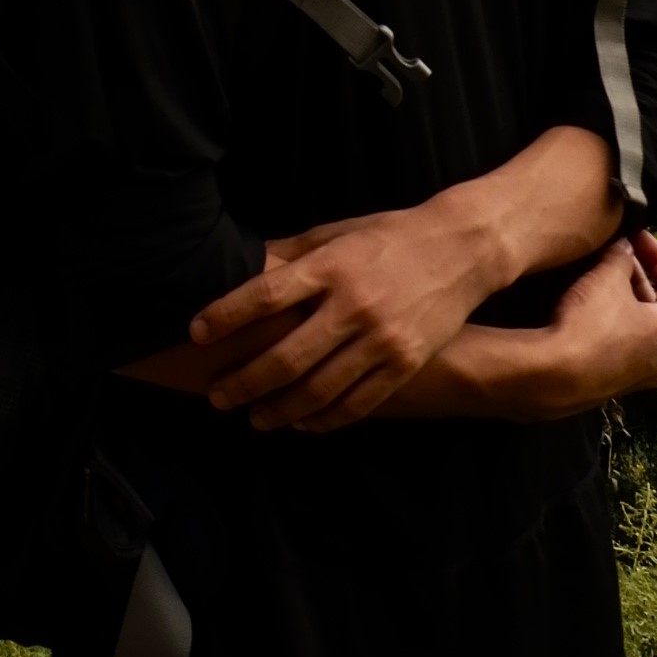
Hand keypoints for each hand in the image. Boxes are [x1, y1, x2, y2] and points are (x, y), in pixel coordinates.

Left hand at [187, 201, 500, 432]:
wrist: (460, 250)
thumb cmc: (389, 235)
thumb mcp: (337, 232)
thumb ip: (292, 254)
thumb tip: (246, 265)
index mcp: (331, 266)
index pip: (266, 294)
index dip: (226, 315)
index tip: (196, 333)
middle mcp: (353, 305)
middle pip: (287, 355)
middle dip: (245, 381)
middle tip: (217, 395)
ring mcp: (381, 340)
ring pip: (319, 390)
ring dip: (279, 410)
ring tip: (254, 418)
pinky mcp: (404, 364)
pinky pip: (357, 403)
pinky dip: (324, 419)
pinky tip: (302, 424)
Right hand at [544, 229, 656, 403]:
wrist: (554, 377)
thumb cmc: (591, 323)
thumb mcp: (607, 277)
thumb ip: (622, 256)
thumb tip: (626, 247)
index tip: (635, 235)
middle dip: (638, 274)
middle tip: (615, 251)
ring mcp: (637, 375)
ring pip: (637, 326)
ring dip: (622, 297)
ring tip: (597, 273)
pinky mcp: (611, 383)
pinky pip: (619, 344)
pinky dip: (610, 320)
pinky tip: (585, 306)